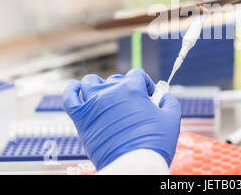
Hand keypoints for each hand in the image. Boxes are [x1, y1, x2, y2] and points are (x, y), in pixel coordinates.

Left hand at [62, 69, 180, 169]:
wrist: (134, 165)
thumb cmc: (153, 144)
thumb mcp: (171, 119)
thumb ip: (169, 102)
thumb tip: (165, 97)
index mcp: (132, 89)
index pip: (137, 75)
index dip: (145, 84)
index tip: (149, 96)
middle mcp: (110, 92)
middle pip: (116, 80)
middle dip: (126, 88)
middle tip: (131, 105)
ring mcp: (93, 104)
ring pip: (90, 82)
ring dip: (99, 86)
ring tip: (106, 97)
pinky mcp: (81, 119)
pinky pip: (69, 97)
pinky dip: (72, 90)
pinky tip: (77, 90)